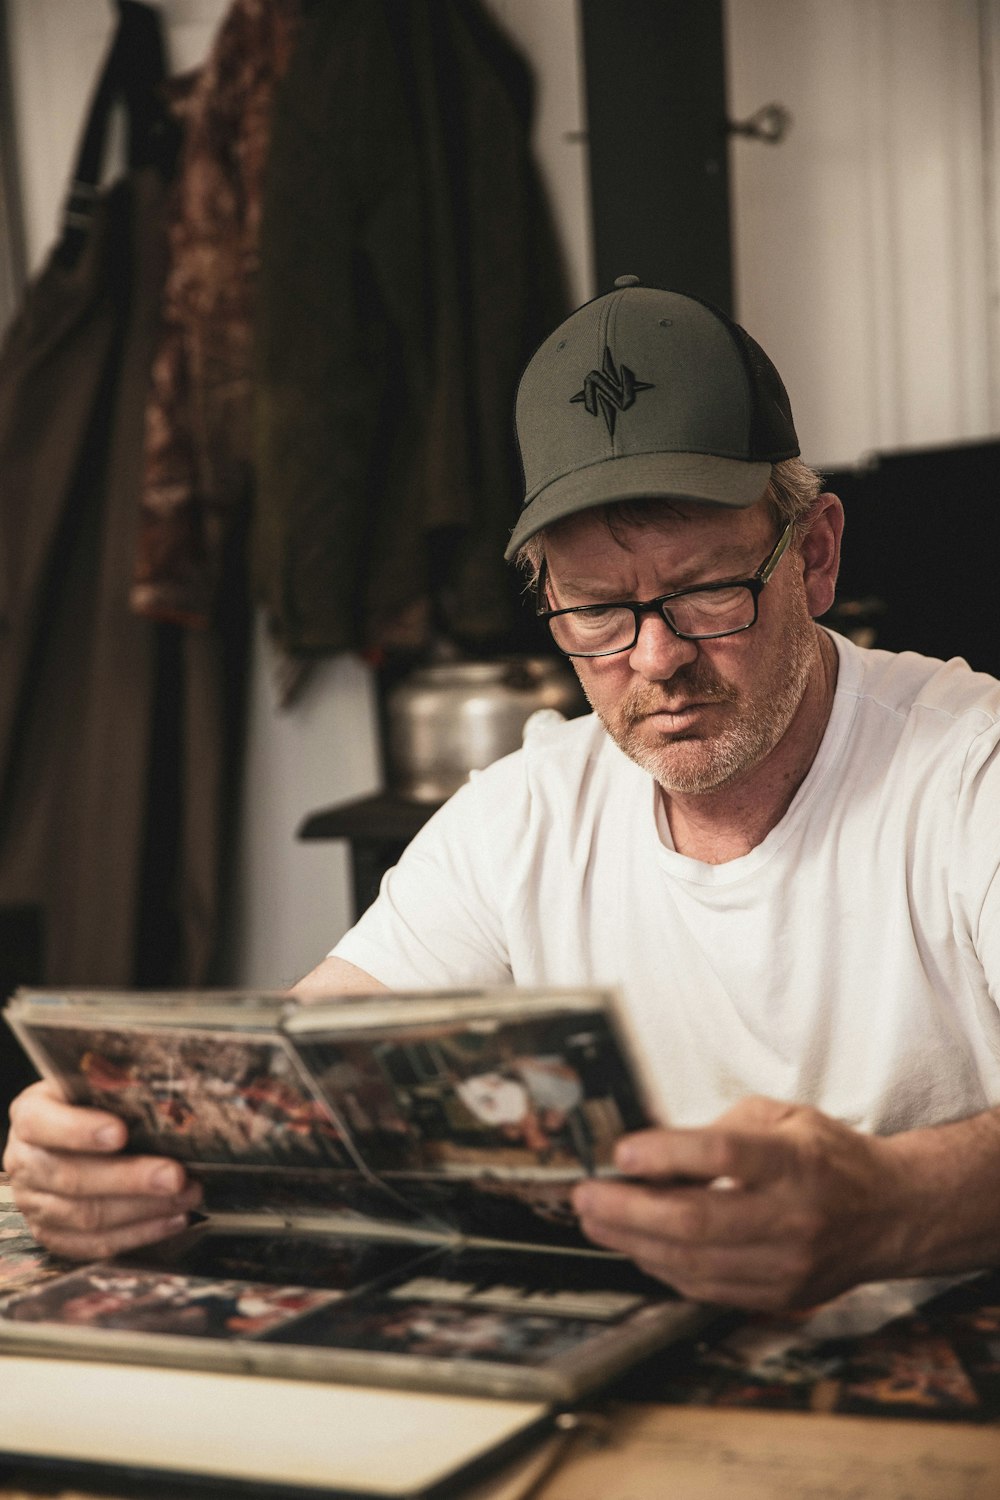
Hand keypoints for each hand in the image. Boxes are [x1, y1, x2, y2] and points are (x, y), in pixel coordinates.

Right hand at [3, 1079, 202, 1259]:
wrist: (77, 1134)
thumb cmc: (97, 1102)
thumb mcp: (97, 1083)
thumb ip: (118, 1083)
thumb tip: (167, 1090)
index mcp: (30, 1114)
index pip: (41, 1124)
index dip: (79, 1130)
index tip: (121, 1132)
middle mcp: (24, 1161)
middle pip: (71, 1177)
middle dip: (129, 1179)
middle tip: (176, 1175)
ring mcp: (35, 1204)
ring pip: (85, 1216)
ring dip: (143, 1209)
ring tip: (187, 1196)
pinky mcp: (52, 1235)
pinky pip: (94, 1244)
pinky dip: (138, 1235)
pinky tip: (173, 1220)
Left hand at [572, 1096, 905, 1310]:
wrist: (892, 1213)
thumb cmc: (828, 1158)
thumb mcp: (782, 1117)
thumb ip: (721, 1128)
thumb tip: (651, 1151)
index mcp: (794, 1161)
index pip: (722, 1155)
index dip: (665, 1153)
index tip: (621, 1152)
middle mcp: (792, 1216)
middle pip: (696, 1220)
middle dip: (627, 1210)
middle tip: (587, 1196)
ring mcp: (787, 1264)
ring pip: (693, 1263)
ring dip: (633, 1243)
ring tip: (596, 1221)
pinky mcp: (779, 1295)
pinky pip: (705, 1288)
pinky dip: (662, 1267)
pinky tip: (636, 1246)